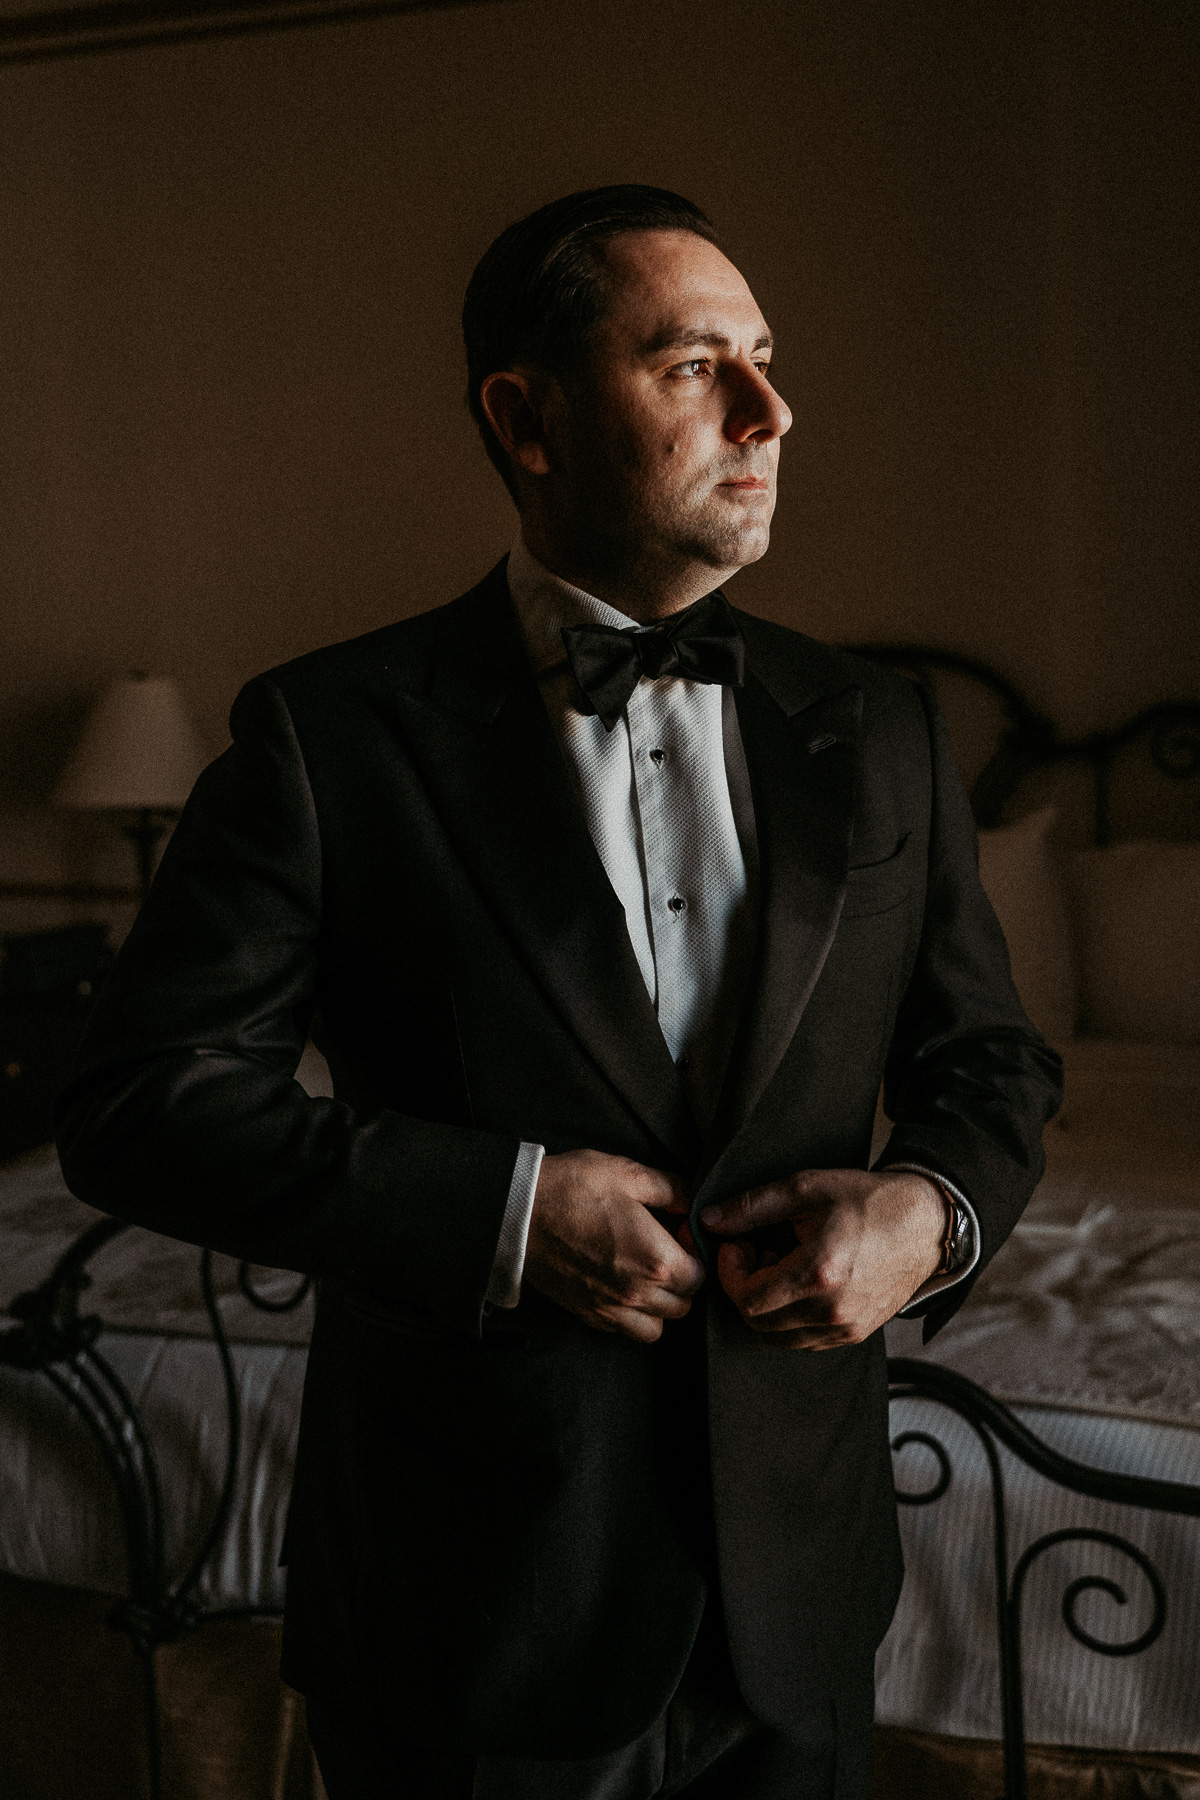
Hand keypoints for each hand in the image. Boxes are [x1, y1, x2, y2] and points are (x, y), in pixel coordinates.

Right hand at [524, 1149, 702, 1342]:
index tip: (679, 1236)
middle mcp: (637, 1293)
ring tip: (645, 1276)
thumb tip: (691, 1204)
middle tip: (665, 1252)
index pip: (700, 1275)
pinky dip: (631, 1316)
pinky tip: (622, 1287)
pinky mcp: (588, 1314)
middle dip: (681, 1281)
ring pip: (657, 1327)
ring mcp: (611, 1308)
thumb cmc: (570, 1190)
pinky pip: (624, 1331)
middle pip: (682, 1304)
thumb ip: (671, 1189)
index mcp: (655, 1258)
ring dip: (659, 1306)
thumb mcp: (626, 1173)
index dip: (694, 1253)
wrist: (517, 1214)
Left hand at [700, 1168, 944, 1349]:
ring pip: (778, 1337)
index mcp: (819, 1273)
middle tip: (755, 1252)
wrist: (925, 1224)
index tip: (736, 1245)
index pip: (748, 1299)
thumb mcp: (806, 1188)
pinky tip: (799, 1283)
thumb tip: (710, 1221)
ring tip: (779, 1266)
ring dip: (766, 1306)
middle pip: (758, 1323)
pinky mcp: (855, 1334)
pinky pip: (804, 1341)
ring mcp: (846, 1328)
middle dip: (744, 1287)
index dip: (730, 1274)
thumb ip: (753, 1207)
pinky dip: (789, 1318)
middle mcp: (832, 1310)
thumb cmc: (869, 1201)